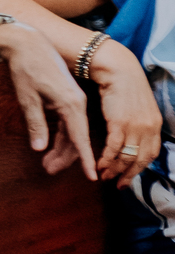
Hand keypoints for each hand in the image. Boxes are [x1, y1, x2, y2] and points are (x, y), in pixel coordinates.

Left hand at [0, 22, 96, 179]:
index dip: (85, 158)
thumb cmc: (26, 69)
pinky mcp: (66, 97)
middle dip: (65, 157)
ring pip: (71, 130)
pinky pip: (68, 121)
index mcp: (70, 103)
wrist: (27, 43)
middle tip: (49, 171)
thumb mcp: (28, 99)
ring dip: (60, 148)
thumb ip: (36, 124)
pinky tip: (51, 146)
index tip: (92, 176)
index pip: (80, 137)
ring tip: (47, 165)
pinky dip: (60, 135)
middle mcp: (77, 102)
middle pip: (76, 137)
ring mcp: (72, 99)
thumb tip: (40, 147)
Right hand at [88, 41, 162, 186]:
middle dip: (127, 175)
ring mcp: (135, 126)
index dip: (139, 169)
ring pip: (125, 156)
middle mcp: (148, 127)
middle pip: (139, 160)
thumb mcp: (140, 107)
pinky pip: (113, 148)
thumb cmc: (125, 86)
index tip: (129, 178)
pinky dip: (106, 159)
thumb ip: (140, 123)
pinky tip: (98, 164)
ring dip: (114, 169)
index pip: (151, 154)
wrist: (118, 69)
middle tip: (116, 184)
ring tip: (104, 175)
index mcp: (155, 124)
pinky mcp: (119, 123)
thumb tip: (133, 140)